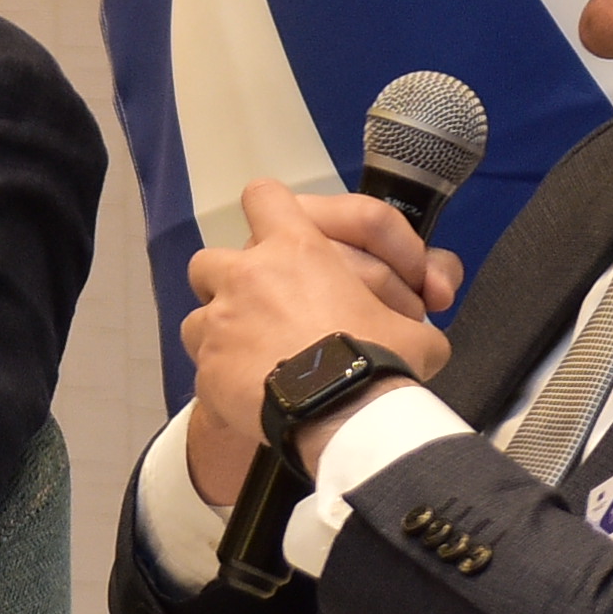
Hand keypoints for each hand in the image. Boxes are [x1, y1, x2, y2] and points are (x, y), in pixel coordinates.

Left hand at [178, 182, 457, 503]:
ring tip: (255, 349)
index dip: (270, 208)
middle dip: (230, 280)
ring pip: (198, 310)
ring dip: (221, 325)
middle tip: (264, 305)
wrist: (341, 415)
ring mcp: (218, 322)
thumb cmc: (379, 360)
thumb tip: (413, 325)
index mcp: (295, 251)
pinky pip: (203, 362)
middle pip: (211, 258)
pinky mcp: (206, 367)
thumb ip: (400, 314)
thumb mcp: (414, 328)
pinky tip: (252, 387)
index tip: (280, 227)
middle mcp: (245, 277)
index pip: (265, 198)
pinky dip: (222, 371)